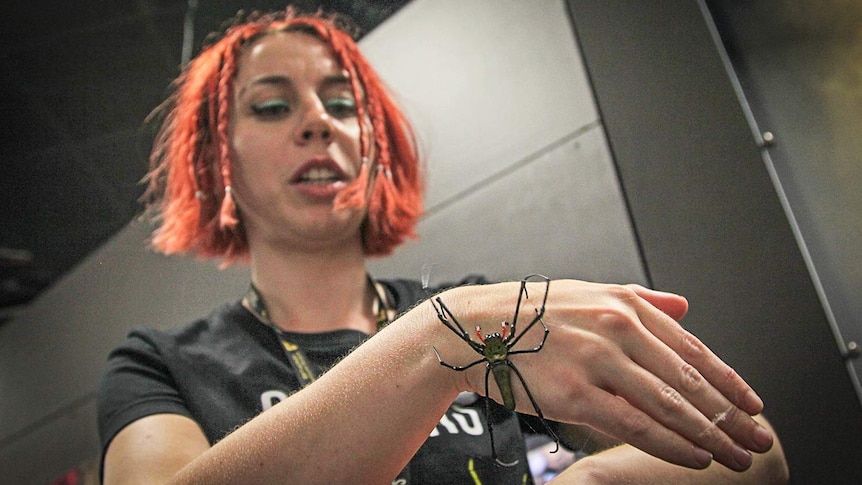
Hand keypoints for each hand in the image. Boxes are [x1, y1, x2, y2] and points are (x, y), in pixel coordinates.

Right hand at [436, 279, 773, 471]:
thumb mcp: (590, 291)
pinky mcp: (576, 393)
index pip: (691, 347)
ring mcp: (597, 360)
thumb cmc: (531, 312)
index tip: (752, 404)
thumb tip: (685, 306)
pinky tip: (695, 456)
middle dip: (730, 415)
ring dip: (710, 435)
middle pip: (688, 379)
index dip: (727, 380)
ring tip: (735, 455)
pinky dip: (671, 443)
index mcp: (624, 304)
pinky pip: (635, 424)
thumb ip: (642, 299)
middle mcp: (617, 328)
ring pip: (669, 404)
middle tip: (757, 439)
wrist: (478, 327)